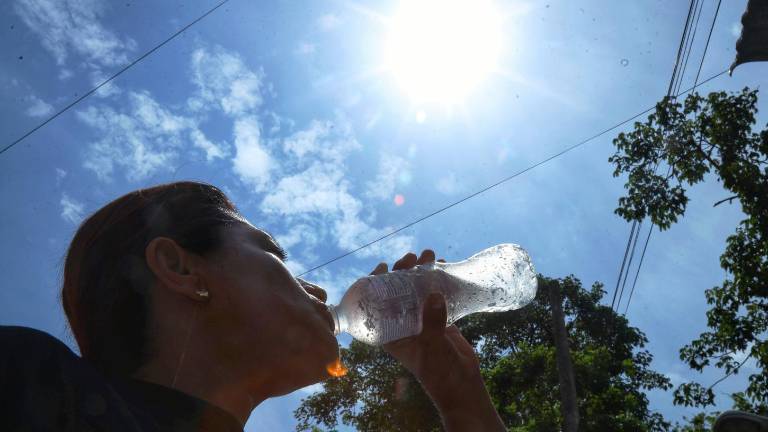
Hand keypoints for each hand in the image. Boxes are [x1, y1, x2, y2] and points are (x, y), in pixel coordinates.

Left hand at [369, 250, 504, 430]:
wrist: (462, 385)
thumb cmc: (439, 373)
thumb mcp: (432, 347)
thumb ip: (432, 322)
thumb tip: (434, 294)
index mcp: (390, 334)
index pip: (375, 304)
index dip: (375, 284)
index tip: (383, 266)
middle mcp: (402, 324)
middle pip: (396, 292)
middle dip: (402, 272)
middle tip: (411, 257)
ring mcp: (421, 320)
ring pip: (416, 290)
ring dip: (421, 272)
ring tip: (429, 255)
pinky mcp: (439, 319)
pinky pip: (435, 295)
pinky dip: (438, 280)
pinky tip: (444, 265)